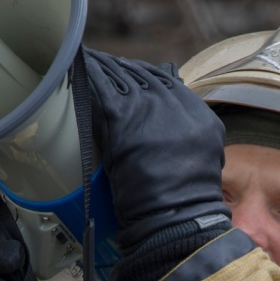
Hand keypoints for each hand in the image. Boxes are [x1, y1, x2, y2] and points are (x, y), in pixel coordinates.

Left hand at [84, 48, 230, 258]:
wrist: (176, 220)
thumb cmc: (182, 207)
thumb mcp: (196, 168)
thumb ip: (186, 143)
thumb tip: (175, 133)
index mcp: (199, 118)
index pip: (172, 86)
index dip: (148, 78)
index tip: (131, 73)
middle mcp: (178, 106)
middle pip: (146, 77)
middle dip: (125, 69)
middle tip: (105, 63)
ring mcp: (152, 110)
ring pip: (124, 78)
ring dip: (106, 68)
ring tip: (90, 60)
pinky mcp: (125, 119)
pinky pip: (104, 89)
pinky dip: (91, 75)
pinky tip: (80, 66)